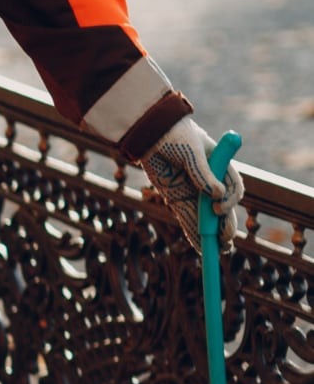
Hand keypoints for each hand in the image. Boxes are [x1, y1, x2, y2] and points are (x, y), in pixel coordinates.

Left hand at [141, 115, 244, 250]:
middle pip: (221, 207)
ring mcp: (191, 190)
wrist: (149, 132)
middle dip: (224, 225)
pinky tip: (201, 247)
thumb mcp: (191, 153)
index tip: (218, 207)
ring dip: (211, 234)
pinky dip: (193, 232)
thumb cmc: (175, 135)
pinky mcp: (175, 197)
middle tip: (225, 242)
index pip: (232, 188)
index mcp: (220, 165)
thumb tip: (215, 196)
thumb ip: (202, 174)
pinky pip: (187, 217)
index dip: (230, 202)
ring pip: (204, 216)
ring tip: (217, 251)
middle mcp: (208, 180)